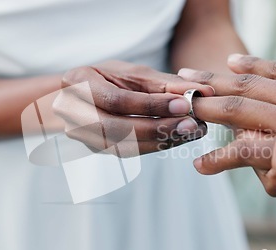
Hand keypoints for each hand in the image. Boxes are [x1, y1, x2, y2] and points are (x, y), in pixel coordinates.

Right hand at [53, 60, 214, 156]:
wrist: (79, 96)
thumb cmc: (105, 78)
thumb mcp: (131, 72)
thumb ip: (164, 82)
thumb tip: (201, 90)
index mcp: (78, 84)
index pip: (116, 101)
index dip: (151, 105)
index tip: (184, 104)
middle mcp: (74, 114)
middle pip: (118, 129)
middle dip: (159, 128)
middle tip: (192, 125)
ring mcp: (84, 136)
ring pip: (125, 146)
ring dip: (162, 140)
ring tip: (192, 131)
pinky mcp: (99, 150)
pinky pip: (131, 151)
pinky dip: (157, 145)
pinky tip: (180, 137)